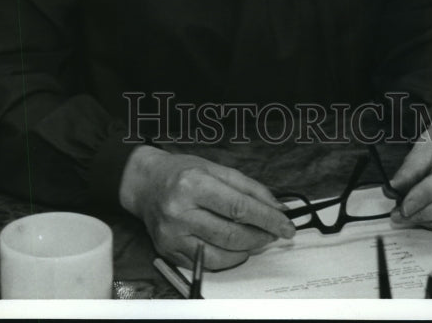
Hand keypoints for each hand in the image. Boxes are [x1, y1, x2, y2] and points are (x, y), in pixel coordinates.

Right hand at [118, 146, 295, 269]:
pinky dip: (227, 259)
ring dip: (247, 250)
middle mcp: (180, 212)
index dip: (267, 218)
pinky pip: (205, 264)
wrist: (146, 184)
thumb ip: (247, 187)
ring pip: (220, 255)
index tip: (285, 225)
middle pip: (231, 234)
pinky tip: (236, 248)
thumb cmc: (181, 172)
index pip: (239, 207)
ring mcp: (173, 236)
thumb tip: (276, 207)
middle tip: (274, 233)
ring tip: (257, 239)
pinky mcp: (169, 252)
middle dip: (260, 236)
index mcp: (193, 184)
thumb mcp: (215, 168)